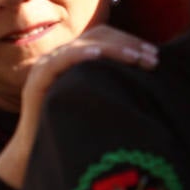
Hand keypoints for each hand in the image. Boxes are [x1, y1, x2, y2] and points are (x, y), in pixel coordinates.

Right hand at [0, 26, 157, 188]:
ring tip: (137, 59)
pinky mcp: (37, 80)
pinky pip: (61, 60)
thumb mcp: (96, 100)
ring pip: (84, 45)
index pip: (104, 37)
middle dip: (129, 44)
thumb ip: (111, 84)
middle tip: (153, 58)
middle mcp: (60, 57)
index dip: (131, 42)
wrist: (35, 153)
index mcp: (74, 58)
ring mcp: (47, 66)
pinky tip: (99, 56)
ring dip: (114, 49)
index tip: (154, 56)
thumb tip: (147, 76)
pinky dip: (80, 54)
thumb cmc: (70, 129)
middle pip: (98, 36)